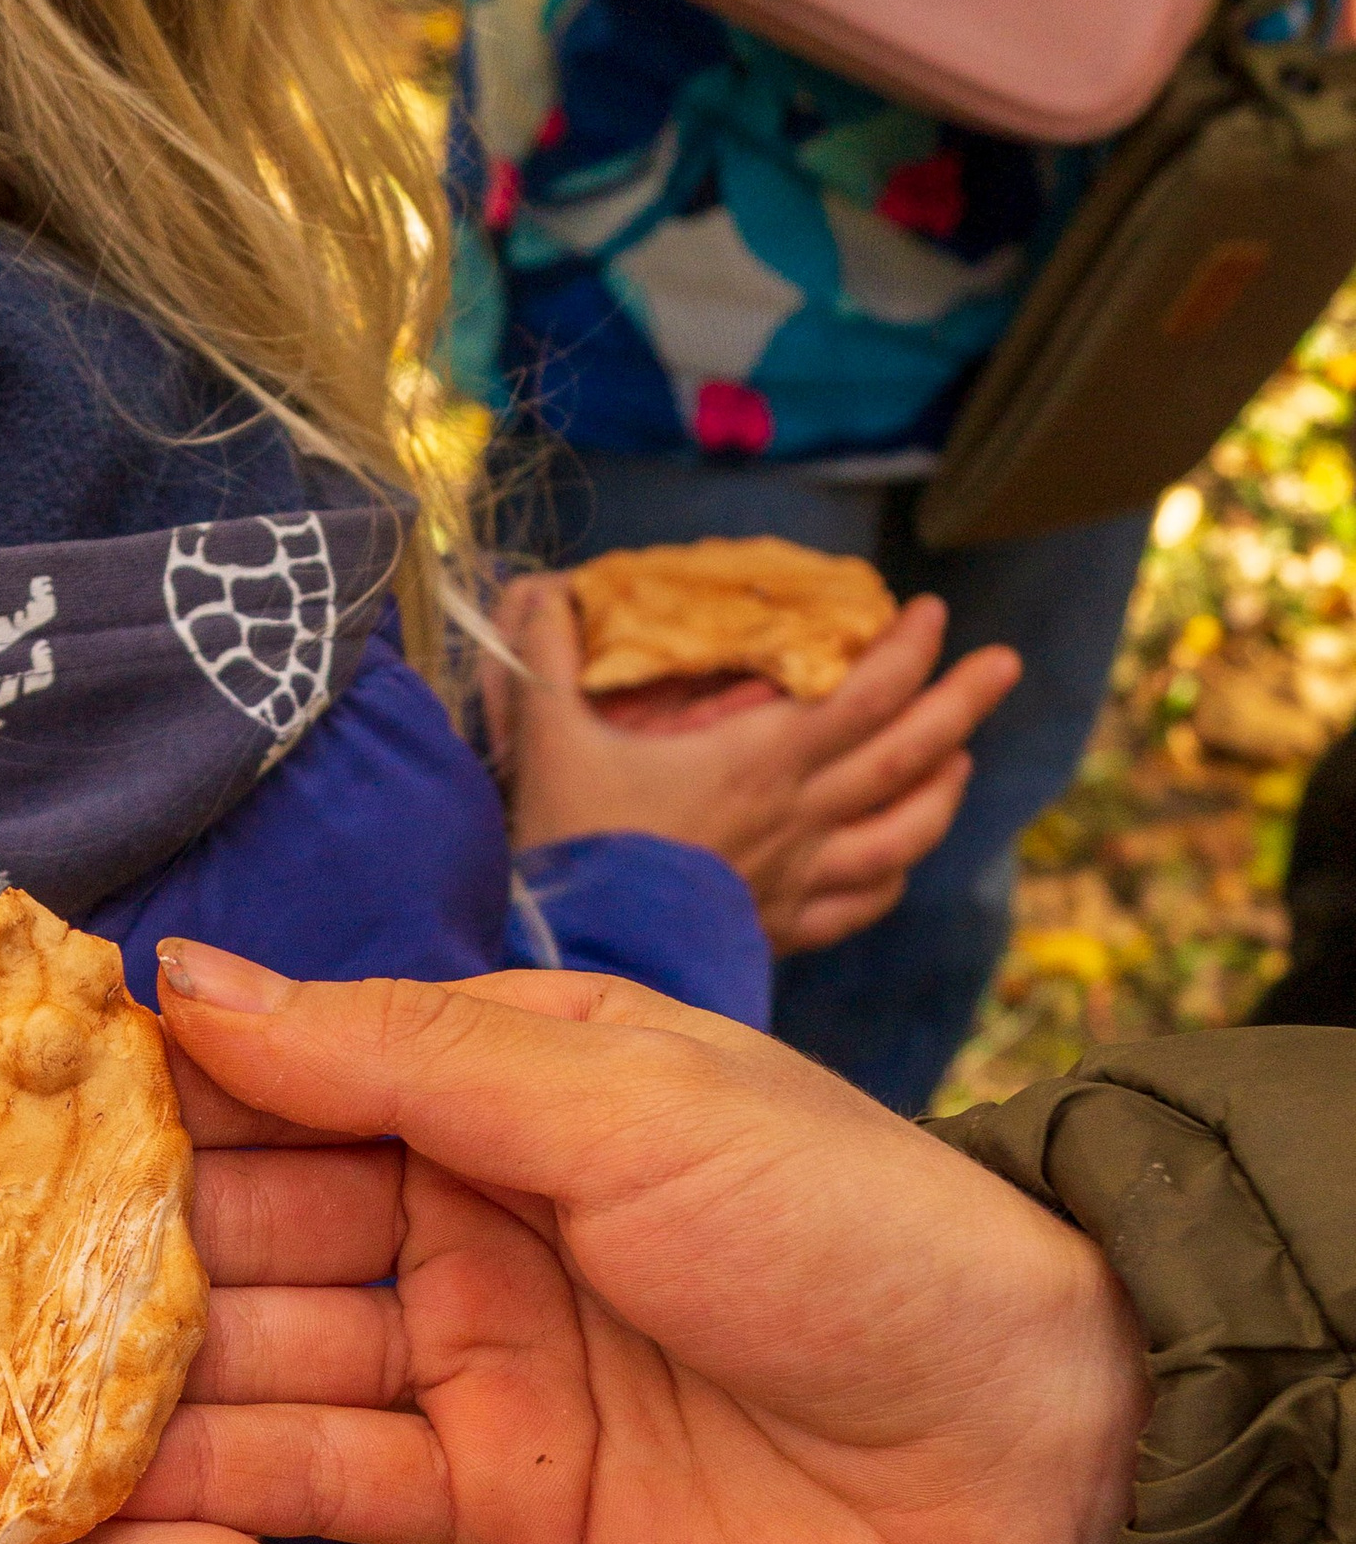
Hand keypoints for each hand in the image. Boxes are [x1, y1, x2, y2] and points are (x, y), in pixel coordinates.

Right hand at [146, 959, 1151, 1543]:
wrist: (1027, 1453)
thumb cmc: (852, 1229)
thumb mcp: (627, 1104)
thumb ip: (404, 1055)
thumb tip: (191, 981)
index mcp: (501, 1086)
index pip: (286, 1073)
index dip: (151, 1089)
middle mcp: (464, 1217)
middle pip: (250, 1223)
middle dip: (113, 1246)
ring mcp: (470, 1363)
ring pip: (265, 1359)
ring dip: (137, 1374)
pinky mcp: (491, 1502)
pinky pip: (328, 1484)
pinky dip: (220, 1490)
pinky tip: (86, 1488)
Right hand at [490, 576, 1018, 955]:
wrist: (572, 951)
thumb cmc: (569, 845)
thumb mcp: (550, 738)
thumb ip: (549, 657)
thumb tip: (538, 591)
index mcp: (758, 762)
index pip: (864, 695)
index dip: (908, 650)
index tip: (933, 613)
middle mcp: (797, 819)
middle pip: (908, 756)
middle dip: (963, 703)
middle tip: (1005, 663)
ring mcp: (798, 880)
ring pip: (903, 835)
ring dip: (942, 792)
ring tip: (962, 760)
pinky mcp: (780, 929)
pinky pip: (861, 904)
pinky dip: (891, 877)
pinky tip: (898, 861)